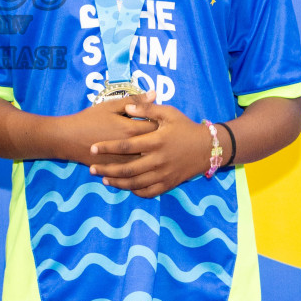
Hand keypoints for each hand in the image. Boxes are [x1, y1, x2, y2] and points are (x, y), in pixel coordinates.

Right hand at [46, 96, 156, 164]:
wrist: (69, 138)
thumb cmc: (89, 119)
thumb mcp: (110, 106)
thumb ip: (134, 101)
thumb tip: (155, 94)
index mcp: (130, 129)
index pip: (157, 126)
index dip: (163, 123)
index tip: (164, 120)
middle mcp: (131, 147)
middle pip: (155, 145)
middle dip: (161, 139)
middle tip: (163, 134)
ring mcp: (124, 161)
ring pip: (148, 160)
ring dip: (153, 154)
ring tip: (154, 147)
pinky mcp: (118, 169)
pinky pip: (136, 170)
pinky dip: (143, 166)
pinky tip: (144, 161)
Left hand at [88, 100, 211, 197]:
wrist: (208, 147)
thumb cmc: (185, 127)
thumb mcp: (169, 113)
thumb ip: (147, 110)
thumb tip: (128, 108)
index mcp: (156, 141)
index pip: (126, 146)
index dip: (107, 147)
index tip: (92, 148)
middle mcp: (158, 160)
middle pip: (127, 169)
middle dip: (107, 169)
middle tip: (92, 168)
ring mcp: (164, 174)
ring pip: (136, 183)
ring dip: (118, 183)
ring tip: (104, 179)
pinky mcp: (169, 184)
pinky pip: (149, 192)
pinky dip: (136, 192)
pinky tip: (126, 188)